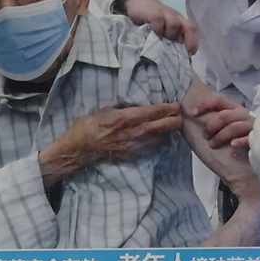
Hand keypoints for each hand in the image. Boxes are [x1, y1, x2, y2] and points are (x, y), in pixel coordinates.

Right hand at [39, 103, 181, 186]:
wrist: (81, 147)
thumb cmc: (91, 124)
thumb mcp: (108, 109)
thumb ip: (127, 109)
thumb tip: (140, 107)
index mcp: (130, 117)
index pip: (159, 111)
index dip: (172, 107)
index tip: (177, 105)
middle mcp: (137, 132)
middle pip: (168, 125)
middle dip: (176, 119)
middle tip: (178, 115)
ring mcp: (138, 145)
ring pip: (163, 138)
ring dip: (168, 131)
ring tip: (169, 125)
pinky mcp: (135, 155)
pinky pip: (153, 148)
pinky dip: (157, 142)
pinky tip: (156, 137)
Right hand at [119, 0, 198, 54]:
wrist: (137, 2)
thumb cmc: (153, 21)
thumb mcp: (164, 30)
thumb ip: (171, 40)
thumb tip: (177, 59)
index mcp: (180, 22)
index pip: (192, 31)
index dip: (193, 43)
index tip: (188, 55)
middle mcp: (176, 17)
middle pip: (189, 28)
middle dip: (187, 42)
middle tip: (177, 52)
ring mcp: (165, 13)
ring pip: (174, 25)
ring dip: (169, 35)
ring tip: (161, 41)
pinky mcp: (152, 12)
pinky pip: (158, 20)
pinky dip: (157, 28)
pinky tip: (153, 34)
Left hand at [189, 95, 252, 149]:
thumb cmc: (241, 135)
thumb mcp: (231, 123)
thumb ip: (219, 118)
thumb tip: (195, 115)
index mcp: (235, 109)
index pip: (219, 101)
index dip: (205, 105)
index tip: (193, 113)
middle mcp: (243, 115)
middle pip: (224, 115)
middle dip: (211, 125)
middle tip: (205, 136)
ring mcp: (251, 127)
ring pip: (233, 127)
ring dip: (220, 136)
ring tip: (212, 145)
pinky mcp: (257, 138)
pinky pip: (248, 139)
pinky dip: (239, 142)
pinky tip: (232, 146)